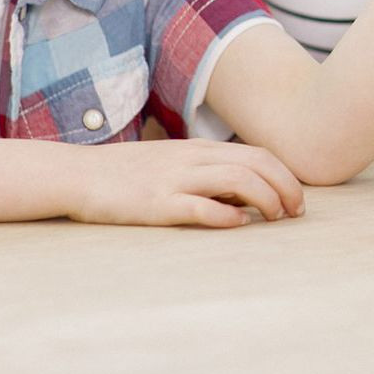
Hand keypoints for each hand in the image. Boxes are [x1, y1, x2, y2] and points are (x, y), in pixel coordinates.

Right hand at [70, 139, 308, 227]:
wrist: (78, 175)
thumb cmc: (128, 174)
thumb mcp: (174, 163)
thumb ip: (208, 173)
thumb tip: (246, 195)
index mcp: (200, 149)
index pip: (259, 154)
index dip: (286, 176)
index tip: (296, 199)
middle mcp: (193, 159)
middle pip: (258, 164)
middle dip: (286, 188)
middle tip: (296, 213)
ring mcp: (175, 180)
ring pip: (238, 180)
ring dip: (266, 200)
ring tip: (274, 219)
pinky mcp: (157, 204)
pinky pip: (200, 206)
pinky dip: (226, 215)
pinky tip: (239, 224)